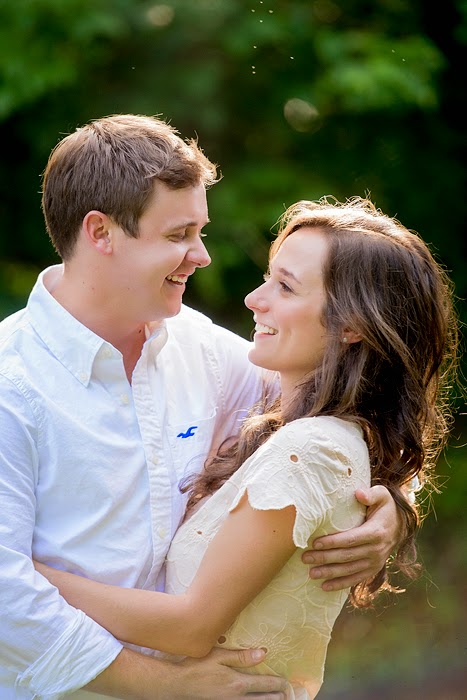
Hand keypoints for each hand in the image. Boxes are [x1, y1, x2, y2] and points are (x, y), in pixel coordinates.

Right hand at [167, 647, 287, 698]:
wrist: (178, 685)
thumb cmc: (197, 666)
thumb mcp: (218, 655)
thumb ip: (241, 656)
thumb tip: (263, 654)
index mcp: (237, 683)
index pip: (265, 685)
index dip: (279, 684)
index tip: (286, 682)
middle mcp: (236, 698)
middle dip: (278, 698)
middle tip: (286, 694)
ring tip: (276, 699)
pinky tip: (254, 699)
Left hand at [302, 485, 400, 590]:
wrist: (401, 525)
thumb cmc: (386, 507)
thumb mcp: (383, 495)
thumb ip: (371, 493)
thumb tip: (358, 493)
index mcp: (376, 532)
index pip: (351, 539)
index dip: (332, 542)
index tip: (315, 542)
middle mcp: (377, 550)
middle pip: (346, 556)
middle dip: (324, 558)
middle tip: (305, 558)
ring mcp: (376, 562)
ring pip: (349, 570)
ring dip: (329, 573)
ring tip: (311, 573)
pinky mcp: (373, 569)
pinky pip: (356, 579)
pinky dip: (340, 584)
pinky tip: (324, 586)